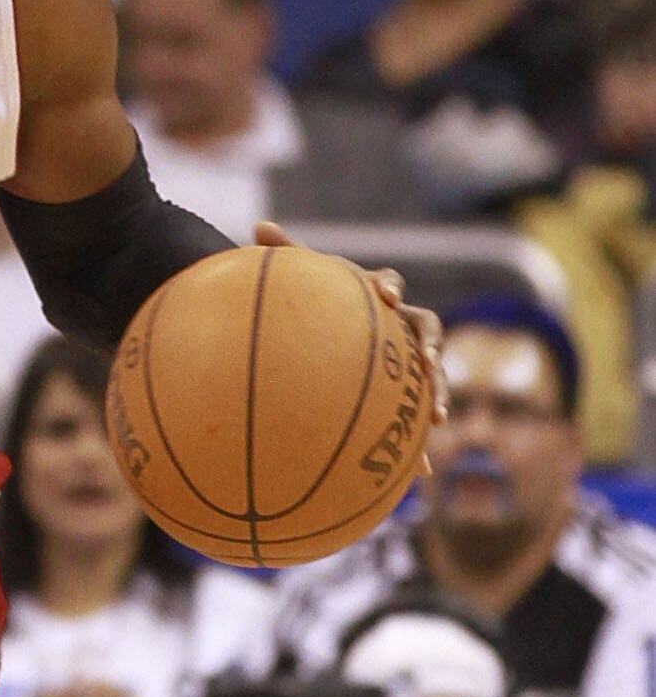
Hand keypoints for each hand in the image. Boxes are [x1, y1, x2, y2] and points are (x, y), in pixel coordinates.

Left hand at [253, 223, 447, 455]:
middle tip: (429, 362)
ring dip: (439, 392)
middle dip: (433, 346)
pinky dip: (418, 442)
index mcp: (377, 296)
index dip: (389, 289)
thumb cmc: (316, 303)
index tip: (383, 296)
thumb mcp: (300, 283)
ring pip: (434, 375)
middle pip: (428, 330)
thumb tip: (257, 223)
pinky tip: (420, 473)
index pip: (390, 285)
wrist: (332, 333)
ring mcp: (409, 359)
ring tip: (437, 417)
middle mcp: (400, 326)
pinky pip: (415, 416)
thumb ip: (284, 254)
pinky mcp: (406, 393)